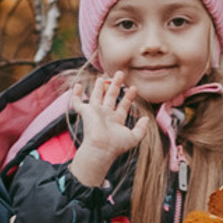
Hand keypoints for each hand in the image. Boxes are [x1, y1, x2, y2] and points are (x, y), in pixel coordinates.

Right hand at [66, 68, 152, 189]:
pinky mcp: (86, 112)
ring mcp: (95, 113)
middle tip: (120, 74)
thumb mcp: (134, 137)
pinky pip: (77, 102)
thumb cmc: (116, 146)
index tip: (133, 88)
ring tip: (103, 76)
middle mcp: (105, 115)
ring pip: (97, 96)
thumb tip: (147, 118)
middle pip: (111, 97)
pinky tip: (77, 86)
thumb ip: (142, 128)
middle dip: (116, 86)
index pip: (123, 105)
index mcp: (115, 120)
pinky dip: (76, 95)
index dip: (128, 97)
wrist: (100, 148)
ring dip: (100, 87)